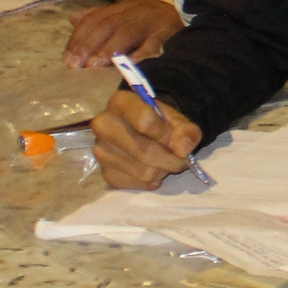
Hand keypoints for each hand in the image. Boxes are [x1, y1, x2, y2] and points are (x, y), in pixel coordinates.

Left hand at [63, 0, 183, 67]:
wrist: (191, 15)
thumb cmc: (153, 21)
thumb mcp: (127, 13)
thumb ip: (100, 17)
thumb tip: (72, 19)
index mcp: (123, 7)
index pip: (96, 19)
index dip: (80, 37)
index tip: (67, 58)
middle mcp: (136, 11)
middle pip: (108, 24)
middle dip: (89, 44)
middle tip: (76, 65)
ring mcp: (153, 22)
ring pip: (127, 32)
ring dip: (109, 49)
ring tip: (94, 66)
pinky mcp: (169, 34)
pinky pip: (154, 44)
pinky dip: (140, 55)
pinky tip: (128, 66)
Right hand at [89, 88, 203, 189]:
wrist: (141, 131)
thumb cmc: (159, 121)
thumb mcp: (177, 119)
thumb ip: (186, 131)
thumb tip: (182, 150)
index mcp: (120, 102)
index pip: (145, 121)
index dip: (167, 134)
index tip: (177, 137)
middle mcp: (103, 126)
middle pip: (144, 151)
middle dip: (171, 159)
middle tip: (180, 157)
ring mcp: (101, 151)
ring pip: (145, 172)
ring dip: (163, 170)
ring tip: (164, 160)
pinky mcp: (106, 174)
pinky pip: (139, 184)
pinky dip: (153, 180)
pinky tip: (152, 167)